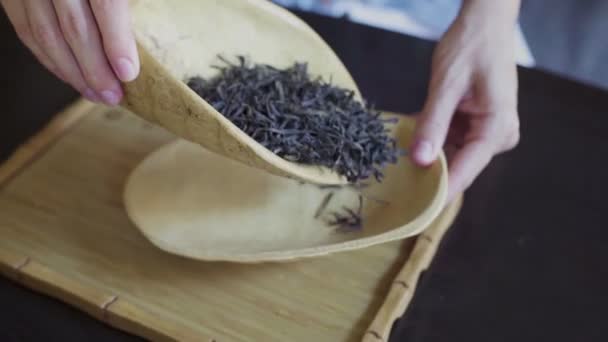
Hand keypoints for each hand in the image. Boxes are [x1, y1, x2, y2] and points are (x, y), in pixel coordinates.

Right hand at [1, 0, 138, 104]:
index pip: (105, 4)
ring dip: (72, 72)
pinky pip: (26, 30)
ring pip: (47, 34)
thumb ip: (122, 3)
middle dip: (96, 69)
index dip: (117, 41)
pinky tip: (69, 75)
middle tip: (113, 95)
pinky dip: (48, 58)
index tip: (128, 73)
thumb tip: (139, 44)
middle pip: (75, 27)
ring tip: (95, 94)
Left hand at [410, 0, 520, 202]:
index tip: (417, 211)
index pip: (466, 171)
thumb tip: (420, 160)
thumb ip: (433, 123)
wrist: (484, 23)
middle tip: (397, 185)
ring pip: (452, 154)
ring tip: (398, 160)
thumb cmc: (472, 47)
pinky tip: (411, 138)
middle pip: (459, 165)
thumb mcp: (447, 85)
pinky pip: (451, 140)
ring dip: (428, 154)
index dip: (440, 192)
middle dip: (429, 172)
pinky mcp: (477, 124)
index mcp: (497, 128)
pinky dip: (431, 139)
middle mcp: (498, 135)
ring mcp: (488, 131)